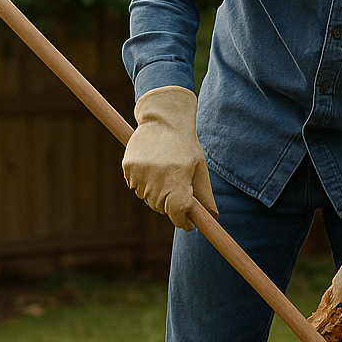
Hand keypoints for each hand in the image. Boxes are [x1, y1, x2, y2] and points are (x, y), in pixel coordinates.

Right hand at [122, 86, 216, 230]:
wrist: (162, 118)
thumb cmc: (186, 146)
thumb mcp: (200, 168)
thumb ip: (205, 195)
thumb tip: (212, 218)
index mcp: (177, 178)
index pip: (177, 212)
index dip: (183, 221)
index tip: (188, 223)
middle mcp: (156, 177)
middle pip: (162, 208)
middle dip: (171, 206)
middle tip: (178, 187)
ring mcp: (140, 172)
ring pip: (147, 199)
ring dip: (156, 194)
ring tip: (165, 173)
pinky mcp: (128, 166)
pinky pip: (135, 186)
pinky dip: (143, 184)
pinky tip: (152, 168)